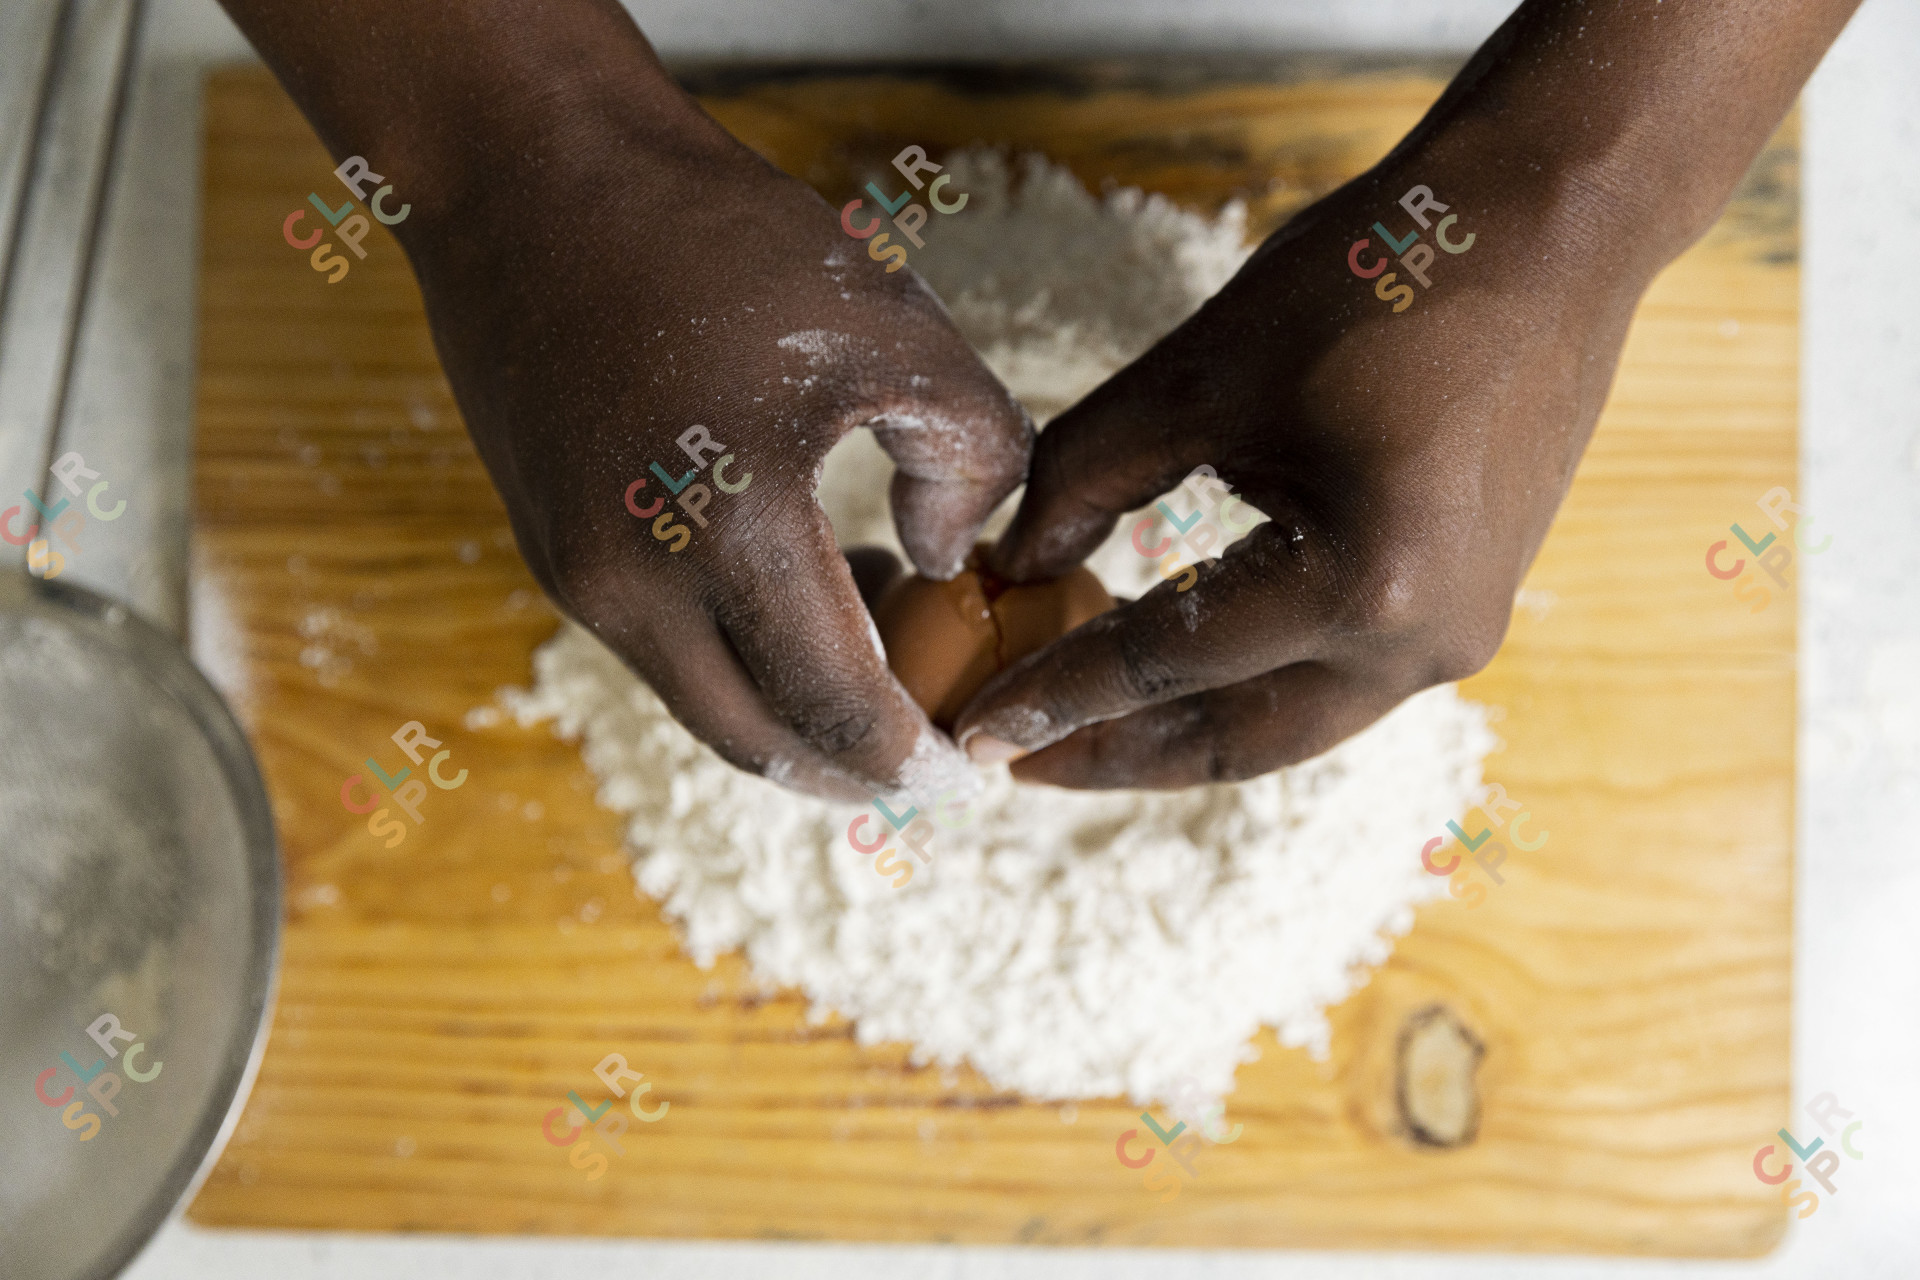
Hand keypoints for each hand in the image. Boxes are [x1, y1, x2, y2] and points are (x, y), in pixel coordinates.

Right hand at [390, 37, 1028, 799]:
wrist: (529, 172)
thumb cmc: (717, 237)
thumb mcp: (895, 325)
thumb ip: (969, 456)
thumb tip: (945, 562)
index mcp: (723, 535)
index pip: (835, 710)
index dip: (913, 760)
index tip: (971, 779)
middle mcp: (632, 585)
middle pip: (758, 742)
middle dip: (853, 770)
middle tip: (931, 759)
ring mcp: (578, 576)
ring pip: (705, 699)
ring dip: (799, 705)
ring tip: (886, 641)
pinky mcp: (553, 551)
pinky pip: (663, 646)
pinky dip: (742, 651)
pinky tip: (809, 586)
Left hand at [951, 147, 1630, 787]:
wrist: (1550, 226)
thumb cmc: (1379, 277)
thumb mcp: (1201, 372)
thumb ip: (1087, 475)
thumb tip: (1011, 563)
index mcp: (1360, 585)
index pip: (1165, 665)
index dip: (1055, 695)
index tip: (972, 733)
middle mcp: (1422, 640)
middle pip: (1236, 739)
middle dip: (1117, 753)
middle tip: (1013, 757)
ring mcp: (1459, 632)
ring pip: (1290, 720)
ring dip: (1184, 726)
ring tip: (1082, 724)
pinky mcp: (1468, 604)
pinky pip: (1338, 675)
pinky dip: (1249, 678)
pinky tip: (1179, 663)